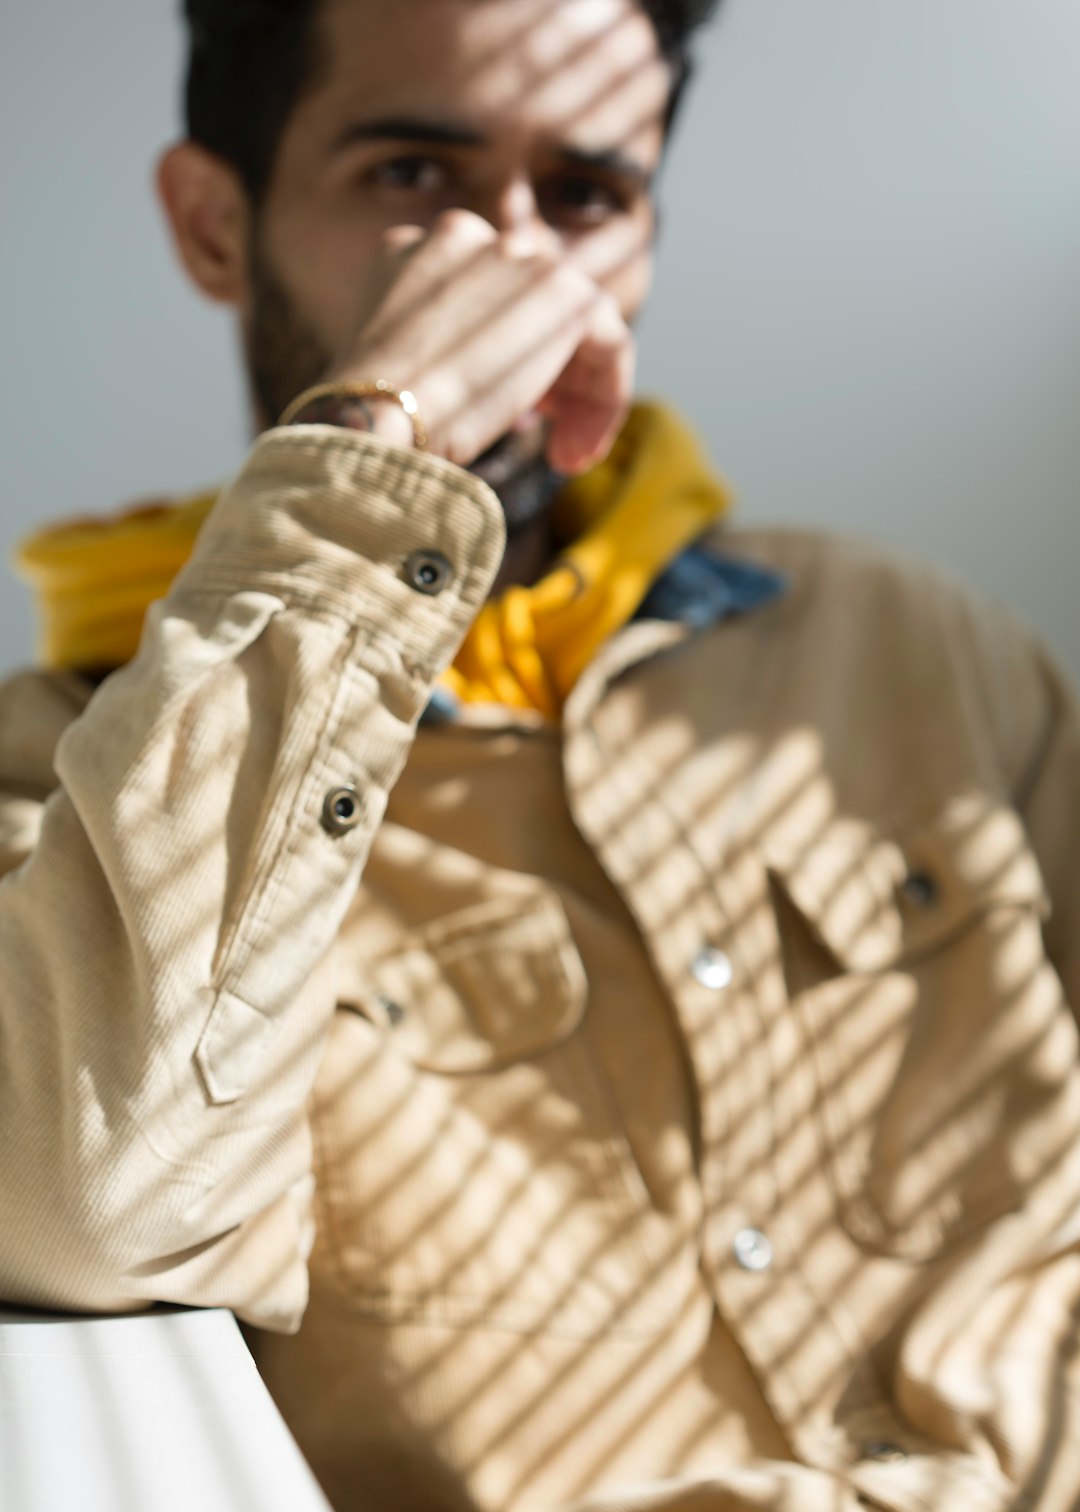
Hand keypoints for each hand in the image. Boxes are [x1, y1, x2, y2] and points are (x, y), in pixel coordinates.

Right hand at [322, 211, 634, 474]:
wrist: (370, 421)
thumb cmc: (368, 419)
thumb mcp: (391, 369)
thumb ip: (433, 350)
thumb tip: (470, 379)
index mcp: (415, 250)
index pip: (486, 293)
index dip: (502, 354)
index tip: (509, 411)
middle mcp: (469, 237)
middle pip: (533, 303)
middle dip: (549, 373)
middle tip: (549, 433)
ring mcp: (518, 258)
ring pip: (574, 321)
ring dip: (581, 394)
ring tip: (565, 455)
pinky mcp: (563, 293)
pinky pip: (609, 340)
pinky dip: (606, 398)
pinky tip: (578, 452)